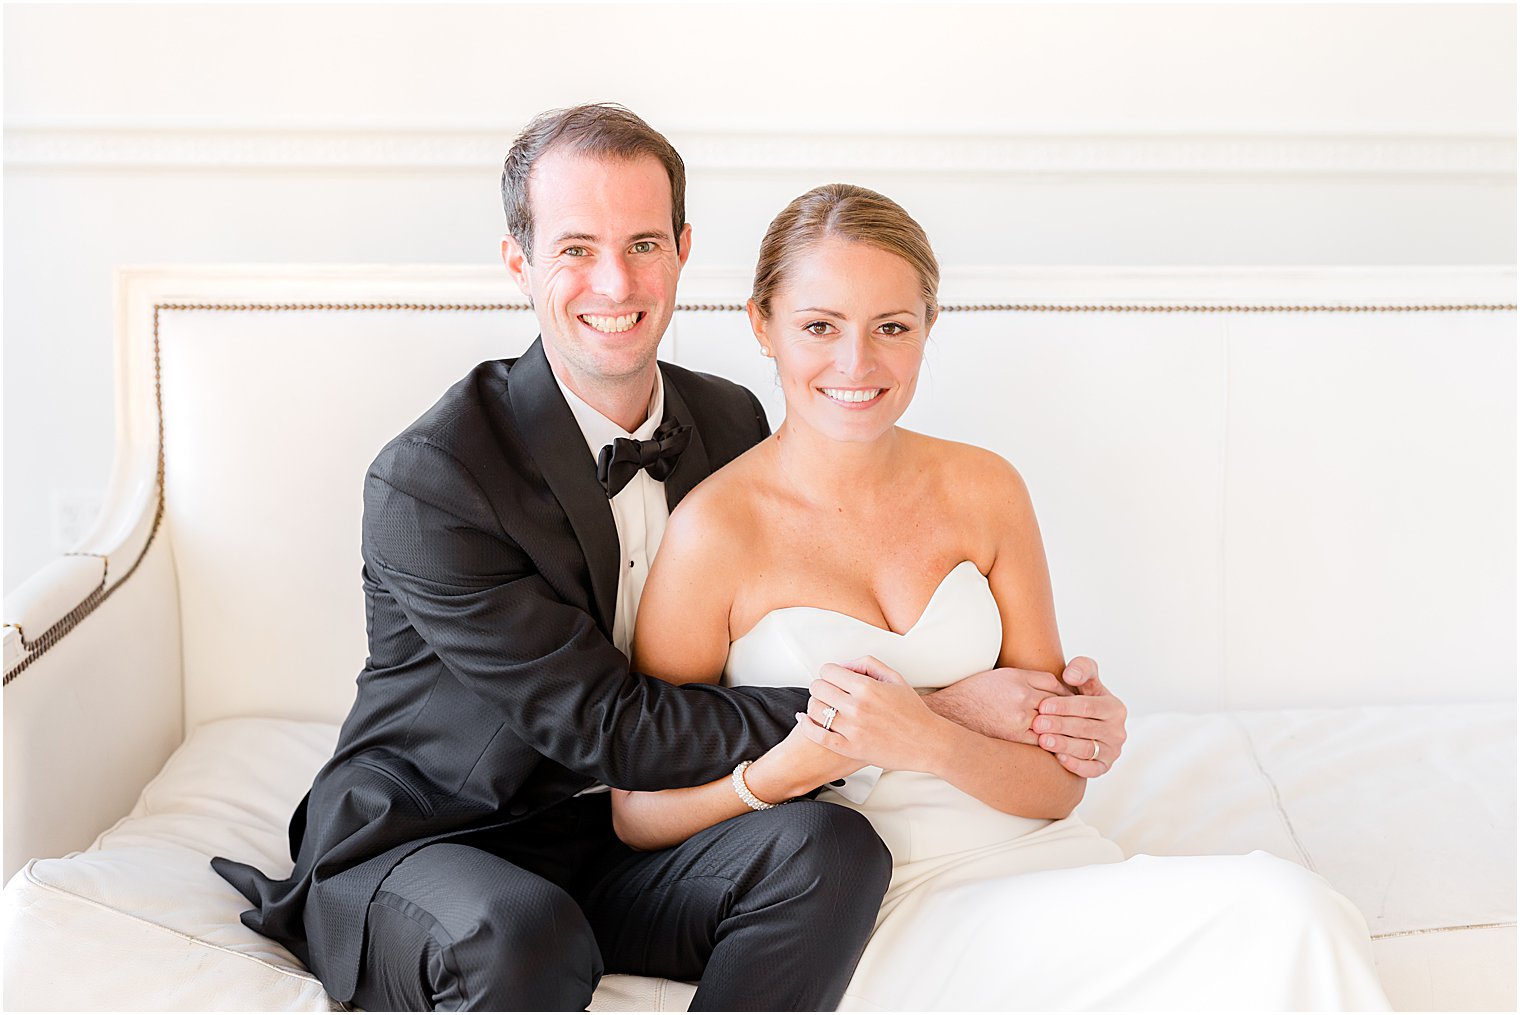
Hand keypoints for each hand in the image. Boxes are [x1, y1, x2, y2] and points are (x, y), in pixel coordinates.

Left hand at [797, 656, 954, 771]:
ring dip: (814, 705)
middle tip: (827, 692)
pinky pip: (818, 735)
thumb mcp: (895, 678)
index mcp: (866, 687)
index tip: (832, 678)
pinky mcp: (850, 748)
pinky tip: (804, 720)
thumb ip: (867, 664)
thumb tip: (844, 665)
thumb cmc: (912, 710)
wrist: (928, 743)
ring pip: (814, 710)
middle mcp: (857, 706)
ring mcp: (852, 729)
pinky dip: (807, 725)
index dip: (828, 672)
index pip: (827, 671)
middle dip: (820, 687)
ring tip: (821, 705)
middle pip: (818, 688)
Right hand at [923, 665, 1071, 743]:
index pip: (1054, 684)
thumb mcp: (1001, 676)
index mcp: (1019, 677)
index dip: (1065, 693)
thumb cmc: (975, 693)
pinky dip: (1051, 741)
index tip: (1072, 699)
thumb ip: (1028, 679)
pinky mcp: (1015, 737)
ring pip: (1053, 722)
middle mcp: (1022, 696)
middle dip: (1069, 710)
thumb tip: (1054, 688)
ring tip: (1073, 732)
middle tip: (1079, 717)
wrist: (950, 713)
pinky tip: (1055, 743)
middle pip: (1057, 702)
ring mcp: (1020, 718)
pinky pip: (1042, 740)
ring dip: (1063, 727)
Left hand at [1034, 656, 1126, 776]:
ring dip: (1063, 745)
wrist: (1082, 720)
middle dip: (1059, 725)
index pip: (1088, 707)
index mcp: (1115, 708)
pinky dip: (1075, 765)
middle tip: (1037, 724)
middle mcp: (1118, 731)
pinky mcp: (1105, 766)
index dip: (1065, 706)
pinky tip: (1057, 758)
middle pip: (1085, 728)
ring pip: (1086, 749)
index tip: (1043, 706)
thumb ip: (1081, 668)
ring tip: (1042, 740)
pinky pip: (1091, 769)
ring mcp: (1113, 751)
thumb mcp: (1085, 678)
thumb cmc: (1081, 695)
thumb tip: (1070, 675)